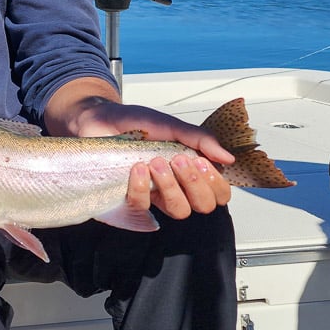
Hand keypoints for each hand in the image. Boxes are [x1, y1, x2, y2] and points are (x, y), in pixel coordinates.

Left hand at [77, 101, 231, 218]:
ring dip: (171, 186)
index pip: (218, 193)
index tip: (202, 163)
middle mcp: (176, 186)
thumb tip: (228, 158)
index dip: (216, 184)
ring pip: (178, 210)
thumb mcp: (170, 125)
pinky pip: (143, 207)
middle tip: (179, 160)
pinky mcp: (130, 198)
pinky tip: (137, 169)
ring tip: (156, 162)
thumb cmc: (135, 123)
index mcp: (190, 170)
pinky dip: (142, 187)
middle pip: (203, 206)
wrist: (101, 119)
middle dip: (195, 184)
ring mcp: (154, 195)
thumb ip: (199, 139)